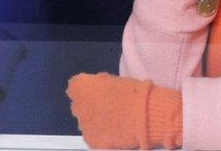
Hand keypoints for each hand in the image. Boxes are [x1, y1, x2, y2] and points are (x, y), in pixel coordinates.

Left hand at [67, 73, 181, 149]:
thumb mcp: (113, 81)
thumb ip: (98, 85)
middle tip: (106, 109)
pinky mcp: (91, 140)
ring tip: (112, 121)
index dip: (87, 91)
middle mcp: (77, 104)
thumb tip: (96, 88)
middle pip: (78, 105)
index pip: (74, 87)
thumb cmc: (133, 93)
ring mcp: (83, 124)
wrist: (145, 115)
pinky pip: (92, 137)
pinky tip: (113, 132)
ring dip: (93, 121)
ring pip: (84, 122)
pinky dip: (100, 135)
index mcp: (81, 86)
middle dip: (89, 107)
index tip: (97, 94)